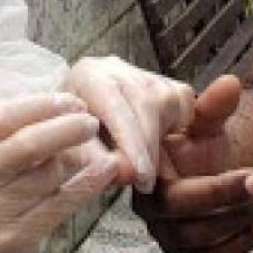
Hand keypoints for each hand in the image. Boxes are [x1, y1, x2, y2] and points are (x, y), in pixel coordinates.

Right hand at [0, 91, 119, 252]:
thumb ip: (4, 133)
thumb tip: (58, 105)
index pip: (0, 116)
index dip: (41, 104)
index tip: (70, 100)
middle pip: (28, 144)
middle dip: (66, 127)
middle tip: (90, 121)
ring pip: (50, 173)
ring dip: (78, 156)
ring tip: (91, 149)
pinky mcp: (15, 239)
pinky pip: (62, 203)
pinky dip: (89, 182)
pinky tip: (106, 168)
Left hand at [64, 55, 194, 192]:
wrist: (76, 116)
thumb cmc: (72, 133)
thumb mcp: (70, 147)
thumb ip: (93, 159)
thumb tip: (125, 172)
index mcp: (88, 77)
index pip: (117, 109)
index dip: (131, 145)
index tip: (140, 176)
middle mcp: (117, 69)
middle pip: (147, 104)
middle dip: (149, 148)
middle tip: (145, 183)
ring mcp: (142, 72)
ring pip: (168, 103)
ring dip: (160, 140)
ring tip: (144, 165)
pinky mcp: (164, 81)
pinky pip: (182, 104)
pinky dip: (175, 127)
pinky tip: (157, 143)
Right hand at [134, 75, 252, 252]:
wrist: (205, 165)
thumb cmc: (198, 141)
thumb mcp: (205, 122)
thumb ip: (214, 107)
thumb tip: (230, 84)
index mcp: (147, 179)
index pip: (175, 196)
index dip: (217, 191)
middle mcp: (149, 211)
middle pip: (187, 225)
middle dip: (231, 207)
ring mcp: (165, 235)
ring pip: (200, 245)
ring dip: (238, 227)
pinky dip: (238, 247)